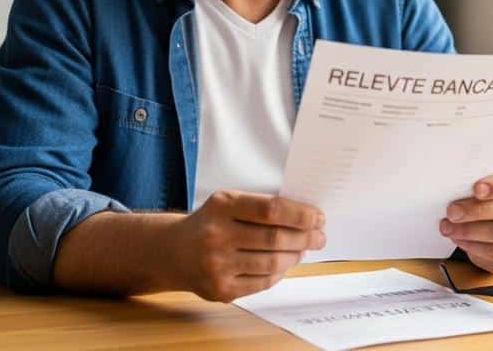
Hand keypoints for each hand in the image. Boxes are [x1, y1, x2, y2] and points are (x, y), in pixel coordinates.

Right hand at [168, 190, 325, 301]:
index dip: (300, 214)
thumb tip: (307, 218)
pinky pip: (262, 282)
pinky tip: (284, 264)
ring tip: (303, 249)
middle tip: (319, 236)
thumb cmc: (210, 223)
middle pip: (275, 238)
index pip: (271, 209)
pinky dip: (279, 273)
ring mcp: (217, 266)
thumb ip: (262, 207)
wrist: (172, 252)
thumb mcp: (228, 203)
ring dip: (295, 256)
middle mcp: (216, 235)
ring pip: (272, 263)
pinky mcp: (220, 289)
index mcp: (222, 206)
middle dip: (305, 238)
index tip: (318, 217)